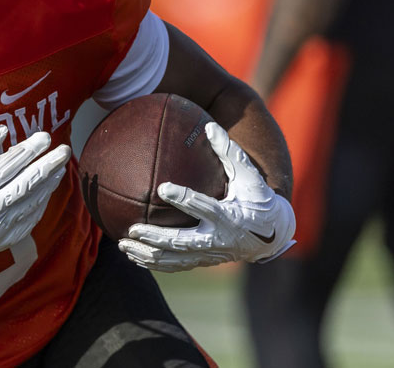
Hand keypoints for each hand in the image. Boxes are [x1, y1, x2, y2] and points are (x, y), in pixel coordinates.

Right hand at [0, 127, 68, 316]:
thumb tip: (1, 133)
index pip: (13, 162)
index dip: (31, 148)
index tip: (44, 137)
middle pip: (31, 180)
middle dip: (50, 163)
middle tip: (65, 150)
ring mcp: (5, 223)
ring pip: (35, 198)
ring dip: (51, 181)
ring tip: (61, 167)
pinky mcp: (10, 237)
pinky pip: (33, 216)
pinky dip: (43, 201)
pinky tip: (48, 190)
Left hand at [118, 122, 295, 272]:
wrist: (271, 235)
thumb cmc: (258, 199)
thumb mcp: (250, 176)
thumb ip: (230, 152)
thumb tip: (210, 126)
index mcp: (229, 217)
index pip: (203, 207)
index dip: (183, 198)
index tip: (162, 188)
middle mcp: (217, 240)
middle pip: (181, 242)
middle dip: (155, 237)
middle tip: (132, 228)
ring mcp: (209, 255)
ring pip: (174, 259)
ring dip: (147, 254)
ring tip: (122, 244)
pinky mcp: (203, 261)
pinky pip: (175, 266)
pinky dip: (154, 263)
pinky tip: (133, 256)